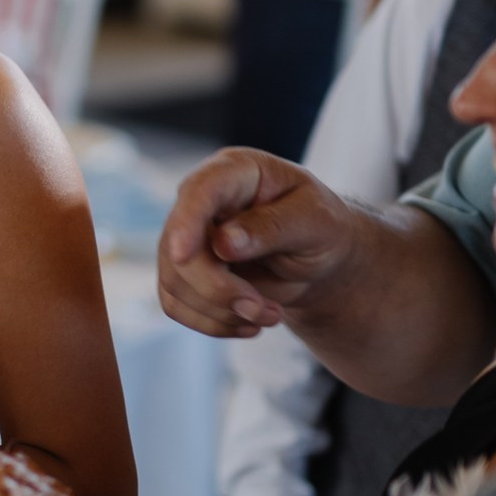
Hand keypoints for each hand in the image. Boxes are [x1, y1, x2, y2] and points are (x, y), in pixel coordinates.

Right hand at [157, 149, 362, 339]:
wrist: (319, 260)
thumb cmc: (321, 229)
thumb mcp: (316, 221)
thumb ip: (272, 227)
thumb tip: (223, 243)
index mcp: (235, 171)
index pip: (199, 190)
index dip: (186, 222)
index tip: (181, 256)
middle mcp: (202, 201)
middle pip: (179, 248)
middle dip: (219, 290)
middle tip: (266, 311)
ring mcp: (188, 237)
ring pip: (174, 282)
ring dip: (222, 312)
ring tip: (269, 316)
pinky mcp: (183, 272)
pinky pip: (176, 305)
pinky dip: (213, 324)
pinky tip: (248, 322)